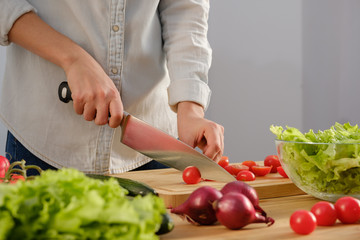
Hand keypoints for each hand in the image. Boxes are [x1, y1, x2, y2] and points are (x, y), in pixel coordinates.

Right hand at [8, 12, 122, 127]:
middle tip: (95, 111)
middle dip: (97, 119)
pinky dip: (78, 107)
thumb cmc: (96, 77)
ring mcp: (90, 97)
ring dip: (86, 112)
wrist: (80, 63)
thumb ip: (113, 102)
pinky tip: (81, 98)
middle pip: (100, 121)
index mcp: (113, 95)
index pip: (118, 116)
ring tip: (87, 101)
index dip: (114, 123)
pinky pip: (78, 111)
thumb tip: (115, 119)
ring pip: (88, 117)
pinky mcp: (78, 97)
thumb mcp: (110, 87)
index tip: (110, 123)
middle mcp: (103, 96)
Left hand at [177, 102, 223, 161]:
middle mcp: (219, 130)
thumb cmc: (187, 126)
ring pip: (219, 152)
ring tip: (200, 160)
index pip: (215, 146)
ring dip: (211, 158)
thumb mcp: (186, 140)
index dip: (209, 157)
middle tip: (201, 168)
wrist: (189, 118)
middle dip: (210, 160)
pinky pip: (217, 151)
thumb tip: (192, 166)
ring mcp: (220, 134)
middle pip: (219, 150)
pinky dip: (211, 155)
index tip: (202, 165)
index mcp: (212, 128)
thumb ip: (190, 153)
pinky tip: (203, 156)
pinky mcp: (219, 138)